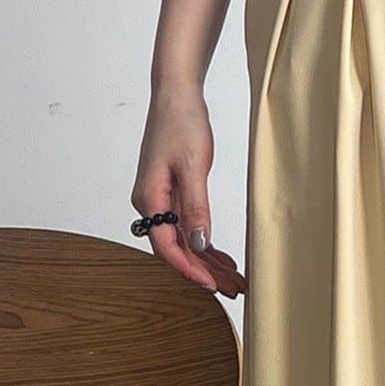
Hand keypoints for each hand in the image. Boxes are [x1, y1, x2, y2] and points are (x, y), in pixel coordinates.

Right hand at [131, 87, 246, 295]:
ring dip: (208, 261)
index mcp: (150, 199)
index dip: (190, 269)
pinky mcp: (173, 195)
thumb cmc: (180, 123)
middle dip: (204, 272)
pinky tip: (223, 259)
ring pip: (185, 241)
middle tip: (232, 290)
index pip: (167, 246)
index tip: (211, 285)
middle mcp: (152, 204)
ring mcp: (162, 200)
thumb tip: (200, 243)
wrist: (176, 95)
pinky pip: (189, 227)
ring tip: (234, 280)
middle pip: (177, 248)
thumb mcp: (192, 166)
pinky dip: (206, 244)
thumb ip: (196, 207)